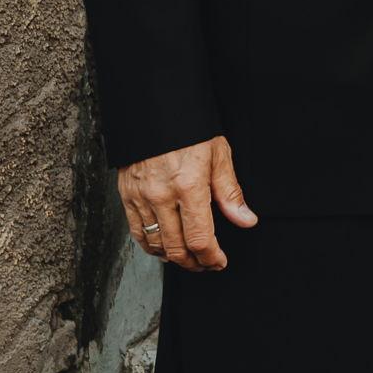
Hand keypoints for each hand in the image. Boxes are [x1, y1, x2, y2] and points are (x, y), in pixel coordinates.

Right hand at [119, 136, 256, 272]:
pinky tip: (165, 247)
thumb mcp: (219, 154)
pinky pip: (137, 233)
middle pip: (177, 248)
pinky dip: (152, 246)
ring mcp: (141, 198)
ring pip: (156, 244)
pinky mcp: (127, 196)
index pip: (200, 238)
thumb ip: (230, 192)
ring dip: (174, 258)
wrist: (154, 109)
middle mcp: (162, 196)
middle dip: (195, 263)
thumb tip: (246, 220)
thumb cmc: (191, 130)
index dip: (211, 257)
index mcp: (189, 186)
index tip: (220, 261)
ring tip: (190, 258)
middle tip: (207, 264)